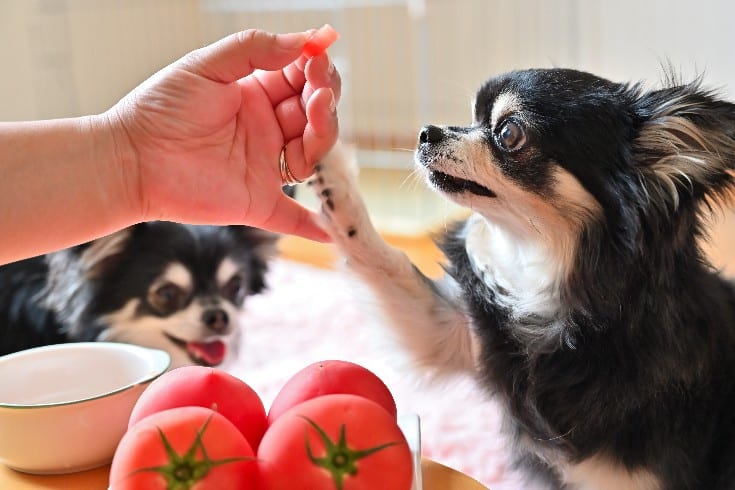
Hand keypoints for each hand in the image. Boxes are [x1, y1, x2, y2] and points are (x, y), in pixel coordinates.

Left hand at [108, 29, 340, 239]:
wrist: (130, 157)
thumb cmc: (160, 108)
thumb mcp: (206, 64)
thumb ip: (254, 49)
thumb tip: (305, 40)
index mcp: (256, 96)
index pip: (301, 80)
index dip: (316, 67)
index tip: (319, 52)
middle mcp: (266, 130)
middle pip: (315, 115)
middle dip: (324, 99)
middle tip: (317, 88)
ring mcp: (264, 167)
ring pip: (312, 153)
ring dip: (323, 134)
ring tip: (314, 114)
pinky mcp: (257, 202)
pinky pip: (291, 217)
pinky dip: (312, 227)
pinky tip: (327, 234)